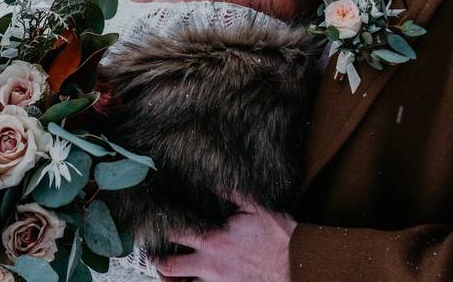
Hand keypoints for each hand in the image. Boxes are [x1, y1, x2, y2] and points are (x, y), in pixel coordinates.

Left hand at [154, 202, 295, 281]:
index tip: (152, 221)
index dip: (160, 226)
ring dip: (175, 279)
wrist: (300, 264)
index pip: (175, 233)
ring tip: (170, 272)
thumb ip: (230, 193)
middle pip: (169, 266)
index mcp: (213, 240)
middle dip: (157, 261)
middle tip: (152, 255)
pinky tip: (194, 279)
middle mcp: (210, 265)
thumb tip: (209, 180)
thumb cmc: (280, 236)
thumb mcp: (255, 207)